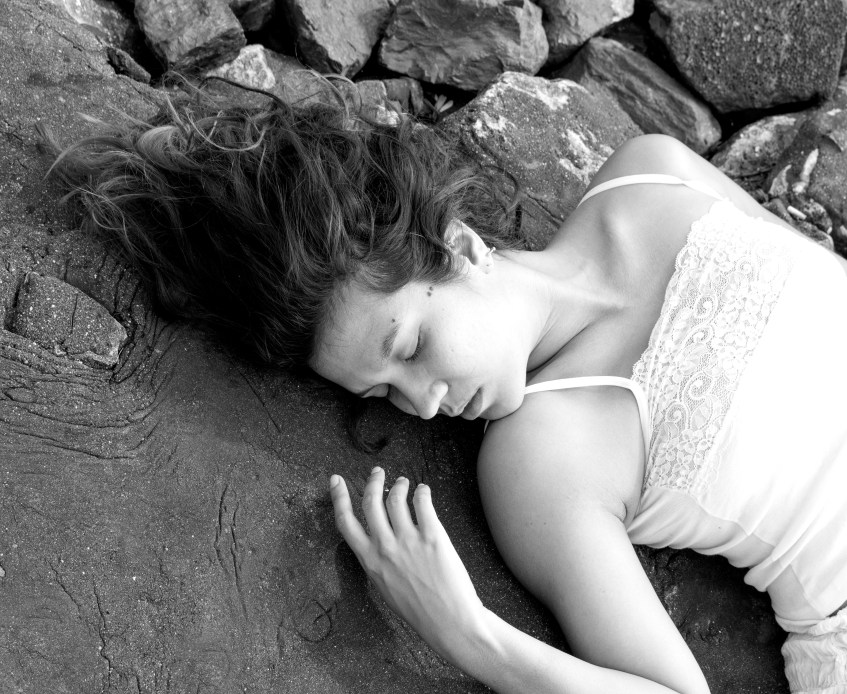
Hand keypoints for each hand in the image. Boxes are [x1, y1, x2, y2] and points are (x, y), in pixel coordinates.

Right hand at [329, 467, 486, 660]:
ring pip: (396, 497)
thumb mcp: (385, 587)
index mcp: (369, 562)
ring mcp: (408, 540)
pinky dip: (421, 492)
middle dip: (373, 481)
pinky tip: (423, 491)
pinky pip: (422, 503)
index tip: (336, 480)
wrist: (449, 621)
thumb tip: (378, 537)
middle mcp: (385, 548)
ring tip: (404, 483)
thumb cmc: (419, 610)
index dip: (339, 497)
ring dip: (399, 484)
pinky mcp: (432, 536)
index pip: (345, 522)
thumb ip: (378, 561)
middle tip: (378, 472)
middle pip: (371, 501)